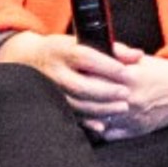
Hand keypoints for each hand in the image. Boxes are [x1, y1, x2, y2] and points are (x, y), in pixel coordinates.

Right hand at [0, 29, 138, 116]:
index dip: (107, 66)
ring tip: (122, 108)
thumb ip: (112, 49)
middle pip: (80, 84)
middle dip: (105, 91)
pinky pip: (69, 116)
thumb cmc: (64, 49)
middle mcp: (55, 71)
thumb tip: (138, 56)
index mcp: (63, 51)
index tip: (126, 71)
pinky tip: (103, 125)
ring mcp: (51, 90)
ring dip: (100, 108)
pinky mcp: (51, 104)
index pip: (86, 57)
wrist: (29, 59)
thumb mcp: (82, 41)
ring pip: (75, 103)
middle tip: (126, 94)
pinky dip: (87, 123)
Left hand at [78, 47, 167, 140]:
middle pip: (92, 100)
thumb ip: (119, 53)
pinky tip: (88, 121)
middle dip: (77, 94)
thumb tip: (99, 46)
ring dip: (83, 113)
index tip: (71, 71)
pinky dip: (96, 129)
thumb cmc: (162, 72)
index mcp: (130, 78)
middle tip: (66, 88)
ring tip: (72, 104)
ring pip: (97, 119)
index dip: (81, 74)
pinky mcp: (134, 131)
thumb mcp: (141, 59)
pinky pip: (107, 134)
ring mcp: (131, 118)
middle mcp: (130, 100)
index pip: (96, 77)